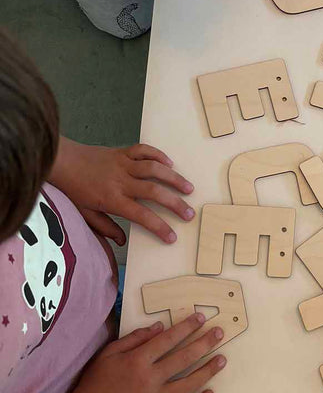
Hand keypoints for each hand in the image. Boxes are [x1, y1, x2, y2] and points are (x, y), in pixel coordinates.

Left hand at [50, 137, 193, 244]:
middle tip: (190, 213)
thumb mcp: (85, 213)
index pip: (142, 215)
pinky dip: (159, 155)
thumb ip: (105, 227)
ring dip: (174, 178)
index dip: (159, 227)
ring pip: (154, 169)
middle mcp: (121, 181)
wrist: (62, 161)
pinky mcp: (123, 151)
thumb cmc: (74, 189)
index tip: (172, 236)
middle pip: (154, 192)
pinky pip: (145, 150)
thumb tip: (122, 241)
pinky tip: (170, 163)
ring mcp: (123, 164)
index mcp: (112, 199)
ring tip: (189, 188)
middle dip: (175, 204)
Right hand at [64, 313, 225, 392]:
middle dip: (205, 343)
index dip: (187, 327)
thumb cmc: (94, 384)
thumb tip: (160, 327)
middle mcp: (150, 378)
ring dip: (208, 371)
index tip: (201, 318)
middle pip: (184, 358)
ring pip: (189, 384)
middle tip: (220, 333)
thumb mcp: (108, 354)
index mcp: (138, 361)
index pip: (169, 339)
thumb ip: (134, 339)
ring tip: (222, 360)